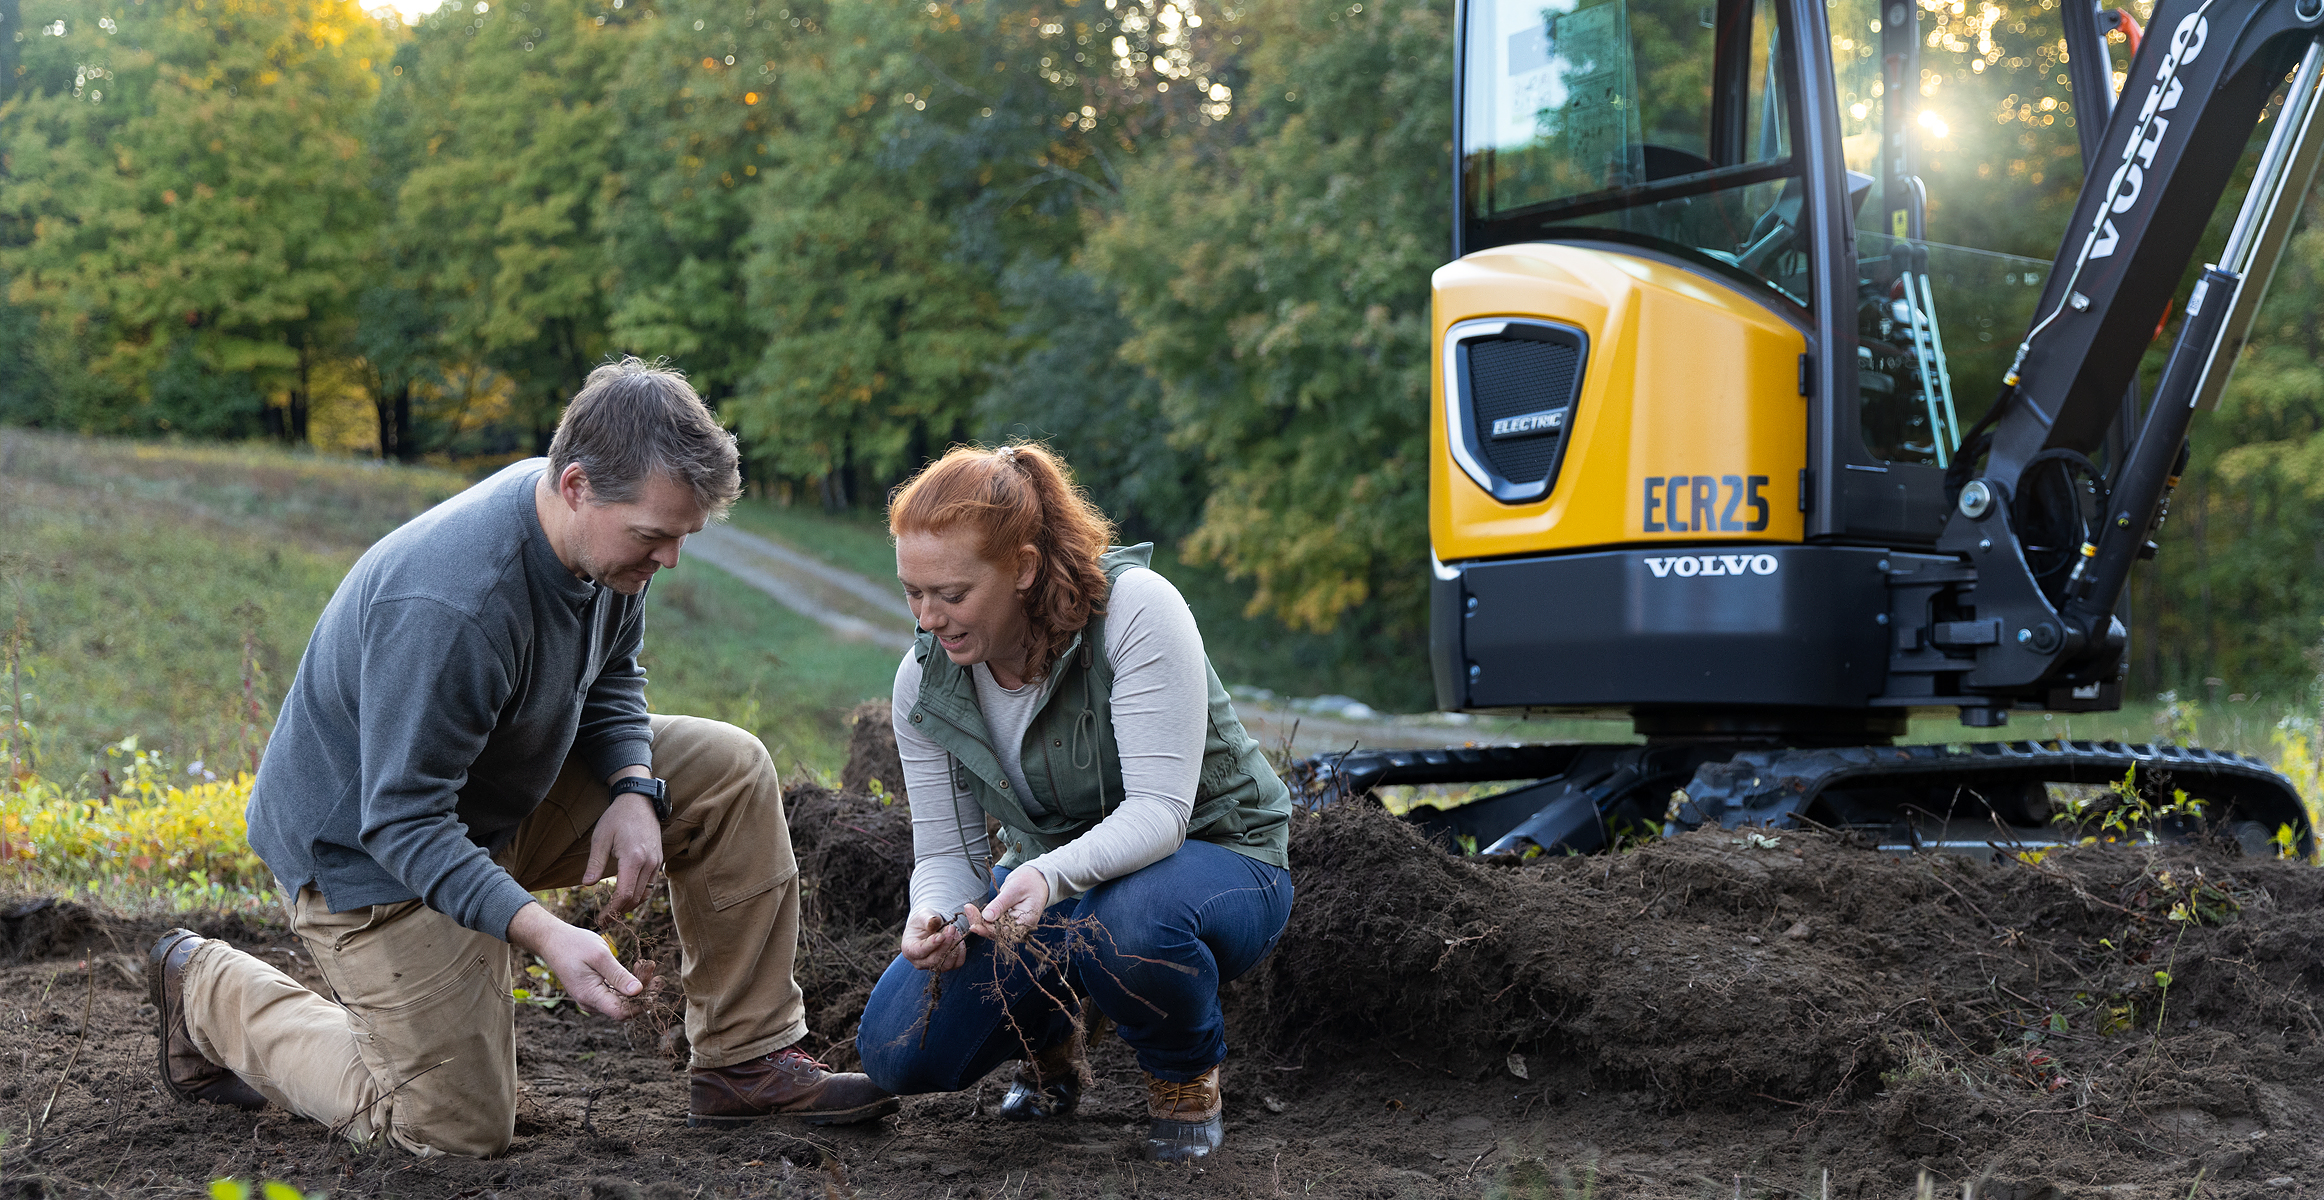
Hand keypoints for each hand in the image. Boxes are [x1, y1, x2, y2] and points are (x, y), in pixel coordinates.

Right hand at [507, 902, 648, 1019]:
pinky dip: (628, 982)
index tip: (656, 983)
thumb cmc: (575, 944)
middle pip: (625, 1006)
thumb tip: (638, 992)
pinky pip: (616, 994)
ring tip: (645, 964)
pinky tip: (637, 967)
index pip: (622, 1013)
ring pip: (622, 1000)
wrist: (552, 940)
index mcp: (590, 996)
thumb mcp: (600, 956)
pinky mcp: (594, 992)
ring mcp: (591, 999)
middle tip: (651, 965)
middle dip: (644, 989)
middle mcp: (591, 1003)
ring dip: (638, 984)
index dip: (642, 1003)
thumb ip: (618, 975)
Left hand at [584, 792, 664, 917]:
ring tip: (612, 912)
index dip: (612, 911)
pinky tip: (625, 897)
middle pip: (635, 898)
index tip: (600, 920)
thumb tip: (586, 886)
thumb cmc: (617, 818)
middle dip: (619, 913)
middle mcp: (649, 863)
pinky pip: (650, 885)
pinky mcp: (658, 860)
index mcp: (633, 858)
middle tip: (604, 920)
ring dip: (629, 906)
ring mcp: (656, 862)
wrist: (640, 801)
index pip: (624, 894)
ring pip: (644, 894)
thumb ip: (594, 863)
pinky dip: (638, 895)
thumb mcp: (600, 838)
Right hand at [900, 909, 966, 972]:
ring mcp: (932, 966)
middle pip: (934, 960)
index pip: (919, 951)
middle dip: (945, 944)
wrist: (930, 928)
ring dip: (954, 947)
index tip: (941, 935)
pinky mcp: (945, 966)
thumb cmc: (923, 921)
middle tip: (952, 928)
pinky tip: (959, 938)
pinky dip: (961, 951)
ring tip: (954, 931)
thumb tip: (934, 922)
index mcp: (909, 949)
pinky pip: (957, 963)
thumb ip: (927, 919)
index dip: (931, 944)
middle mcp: (919, 962)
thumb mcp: (923, 915)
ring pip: (946, 964)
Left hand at [965, 867, 1048, 939]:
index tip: (973, 924)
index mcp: (1026, 923)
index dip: (988, 929)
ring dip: (979, 920)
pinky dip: (983, 916)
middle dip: (980, 923)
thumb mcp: (1014, 889)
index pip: (1004, 933)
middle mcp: (1019, 927)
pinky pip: (994, 921)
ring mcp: (1013, 924)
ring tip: (968, 909)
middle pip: (996, 932)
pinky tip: (972, 910)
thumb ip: (1001, 904)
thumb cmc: (1029, 881)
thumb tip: (987, 917)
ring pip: (993, 927)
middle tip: (967, 910)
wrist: (1037, 877)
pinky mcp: (1007, 919)